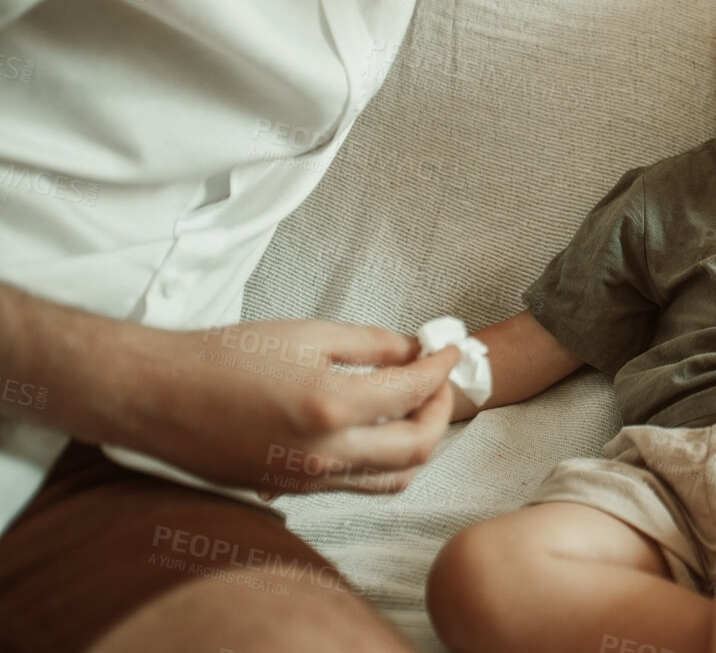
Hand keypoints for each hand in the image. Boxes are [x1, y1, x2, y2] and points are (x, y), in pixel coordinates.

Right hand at [115, 319, 459, 497]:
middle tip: (438, 379)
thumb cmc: (225, 357)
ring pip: (394, 477)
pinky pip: (358, 485)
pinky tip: (378, 429)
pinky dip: (384, 461)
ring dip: (418, 442)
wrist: (158, 396)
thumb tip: (412, 349)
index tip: (449, 348)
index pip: (413, 392)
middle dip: (440, 410)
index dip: (440, 367)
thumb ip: (370, 343)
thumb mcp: (306, 333)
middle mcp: (325, 453)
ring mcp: (309, 478)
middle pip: (418, 447)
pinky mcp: (292, 490)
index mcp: (330, 405)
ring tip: (415, 406)